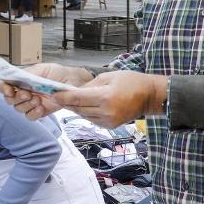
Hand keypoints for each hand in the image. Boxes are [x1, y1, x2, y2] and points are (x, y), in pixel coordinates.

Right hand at [0, 64, 92, 121]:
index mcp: (22, 80)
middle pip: (10, 100)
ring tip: (37, 99)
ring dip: (26, 105)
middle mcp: (24, 92)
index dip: (4, 88)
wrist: (74, 83)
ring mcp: (31, 103)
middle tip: (26, 94)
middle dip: (16, 98)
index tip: (9, 90)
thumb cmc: (59, 73)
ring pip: (19, 109)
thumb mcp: (42, 69)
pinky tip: (41, 107)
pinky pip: (30, 116)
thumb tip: (15, 78)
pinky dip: (33, 113)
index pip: (6, 85)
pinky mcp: (40, 111)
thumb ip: (27, 74)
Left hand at [52, 70, 166, 128]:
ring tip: (68, 100)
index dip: (63, 97)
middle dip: (66, 102)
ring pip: (83, 115)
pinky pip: (92, 119)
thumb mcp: (109, 76)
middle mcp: (106, 112)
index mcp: (105, 97)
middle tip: (56, 96)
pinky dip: (86, 113)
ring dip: (75, 108)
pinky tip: (84, 106)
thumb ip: (90, 85)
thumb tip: (74, 90)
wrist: (150, 96)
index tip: (52, 94)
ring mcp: (108, 121)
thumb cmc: (131, 82)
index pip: (77, 98)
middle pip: (78, 108)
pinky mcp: (110, 126)